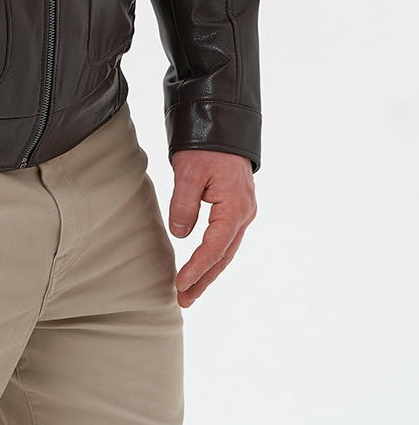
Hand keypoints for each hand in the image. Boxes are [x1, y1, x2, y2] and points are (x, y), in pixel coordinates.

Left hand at [168, 149, 256, 307]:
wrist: (224, 124)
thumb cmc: (206, 146)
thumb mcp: (188, 171)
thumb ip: (183, 203)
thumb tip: (180, 234)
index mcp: (235, 207)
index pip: (214, 247)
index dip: (196, 269)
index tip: (180, 284)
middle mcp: (245, 213)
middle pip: (224, 256)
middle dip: (203, 280)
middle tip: (183, 300)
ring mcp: (244, 211)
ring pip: (227, 250)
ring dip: (209, 272)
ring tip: (190, 292)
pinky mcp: (239, 207)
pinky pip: (227, 239)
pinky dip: (215, 256)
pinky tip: (203, 266)